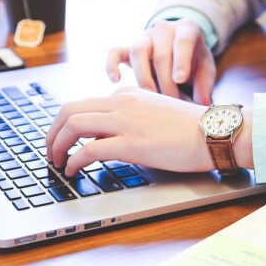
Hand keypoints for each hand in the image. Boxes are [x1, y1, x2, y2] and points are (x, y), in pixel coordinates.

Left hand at [46, 88, 252, 176]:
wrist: (215, 132)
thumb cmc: (192, 129)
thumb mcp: (156, 113)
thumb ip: (133, 117)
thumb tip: (111, 136)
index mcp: (127, 95)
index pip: (84, 104)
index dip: (66, 124)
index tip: (62, 140)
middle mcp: (122, 102)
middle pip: (69, 110)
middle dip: (52, 132)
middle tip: (50, 151)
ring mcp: (125, 121)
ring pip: (73, 125)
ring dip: (57, 145)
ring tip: (57, 162)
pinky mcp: (131, 143)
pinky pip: (89, 150)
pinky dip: (74, 161)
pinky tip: (73, 171)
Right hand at [106, 18, 215, 105]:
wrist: (180, 49)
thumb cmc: (195, 61)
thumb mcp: (206, 69)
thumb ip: (205, 85)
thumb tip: (203, 105)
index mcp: (187, 29)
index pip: (183, 41)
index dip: (181, 60)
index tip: (180, 79)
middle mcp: (164, 29)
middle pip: (160, 53)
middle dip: (165, 81)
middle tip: (172, 102)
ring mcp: (144, 38)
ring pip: (138, 51)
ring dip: (144, 77)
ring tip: (151, 98)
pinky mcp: (128, 48)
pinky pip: (115, 52)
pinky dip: (112, 64)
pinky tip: (116, 80)